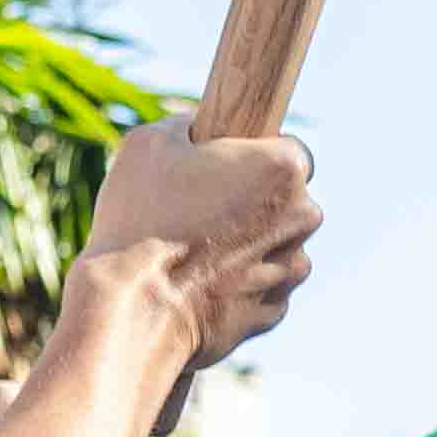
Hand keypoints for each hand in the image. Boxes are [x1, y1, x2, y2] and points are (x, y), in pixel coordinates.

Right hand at [85, 112, 322, 365]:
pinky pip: (262, 287)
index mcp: (283, 169)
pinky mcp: (274, 311)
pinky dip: (238, 285)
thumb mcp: (149, 143)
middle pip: (287, 201)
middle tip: (202, 208)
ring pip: (276, 246)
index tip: (226, 169)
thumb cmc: (142, 220)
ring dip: (248, 245)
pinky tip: (198, 284)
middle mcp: (302, 218)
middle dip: (254, 203)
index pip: (289, 150)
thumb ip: (187, 124)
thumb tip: (196, 127)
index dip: (255, 157)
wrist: (134, 310)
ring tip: (194, 251)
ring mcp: (290, 269)